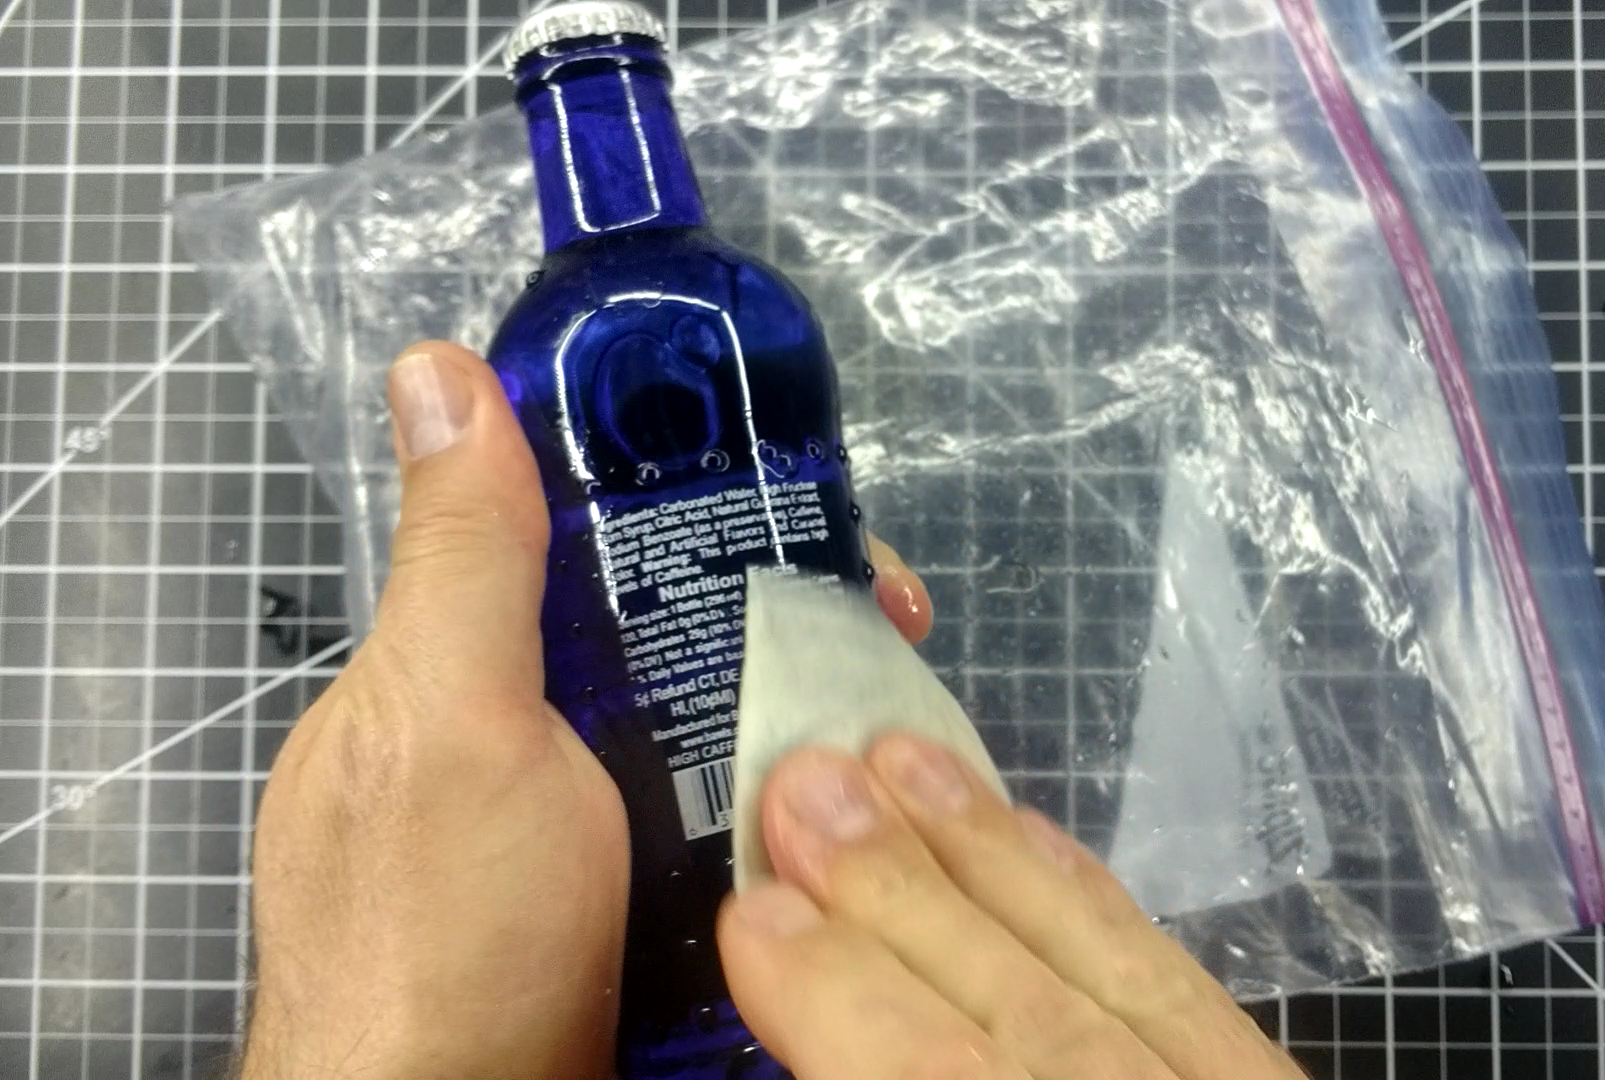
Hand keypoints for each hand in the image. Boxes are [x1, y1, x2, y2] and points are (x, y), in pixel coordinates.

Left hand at [241, 341, 932, 1078]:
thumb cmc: (434, 945)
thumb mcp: (447, 723)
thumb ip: (463, 561)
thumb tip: (435, 369)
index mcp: (467, 682)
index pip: (595, 550)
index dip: (706, 509)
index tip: (815, 510)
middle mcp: (534, 754)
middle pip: (684, 643)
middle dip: (795, 615)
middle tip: (898, 620)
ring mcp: (600, 846)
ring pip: (732, 742)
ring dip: (822, 717)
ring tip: (912, 712)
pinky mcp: (662, 925)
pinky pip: (752, 838)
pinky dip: (813, 812)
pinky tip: (877, 808)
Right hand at [717, 736, 1308, 1079]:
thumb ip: (876, 1071)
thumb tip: (793, 1001)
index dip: (845, 999)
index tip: (756, 911)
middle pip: (1027, 1015)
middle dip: (905, 892)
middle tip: (804, 784)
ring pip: (1110, 975)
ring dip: (991, 862)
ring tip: (896, 762)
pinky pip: (1186, 987)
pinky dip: (1097, 901)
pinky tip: (1030, 831)